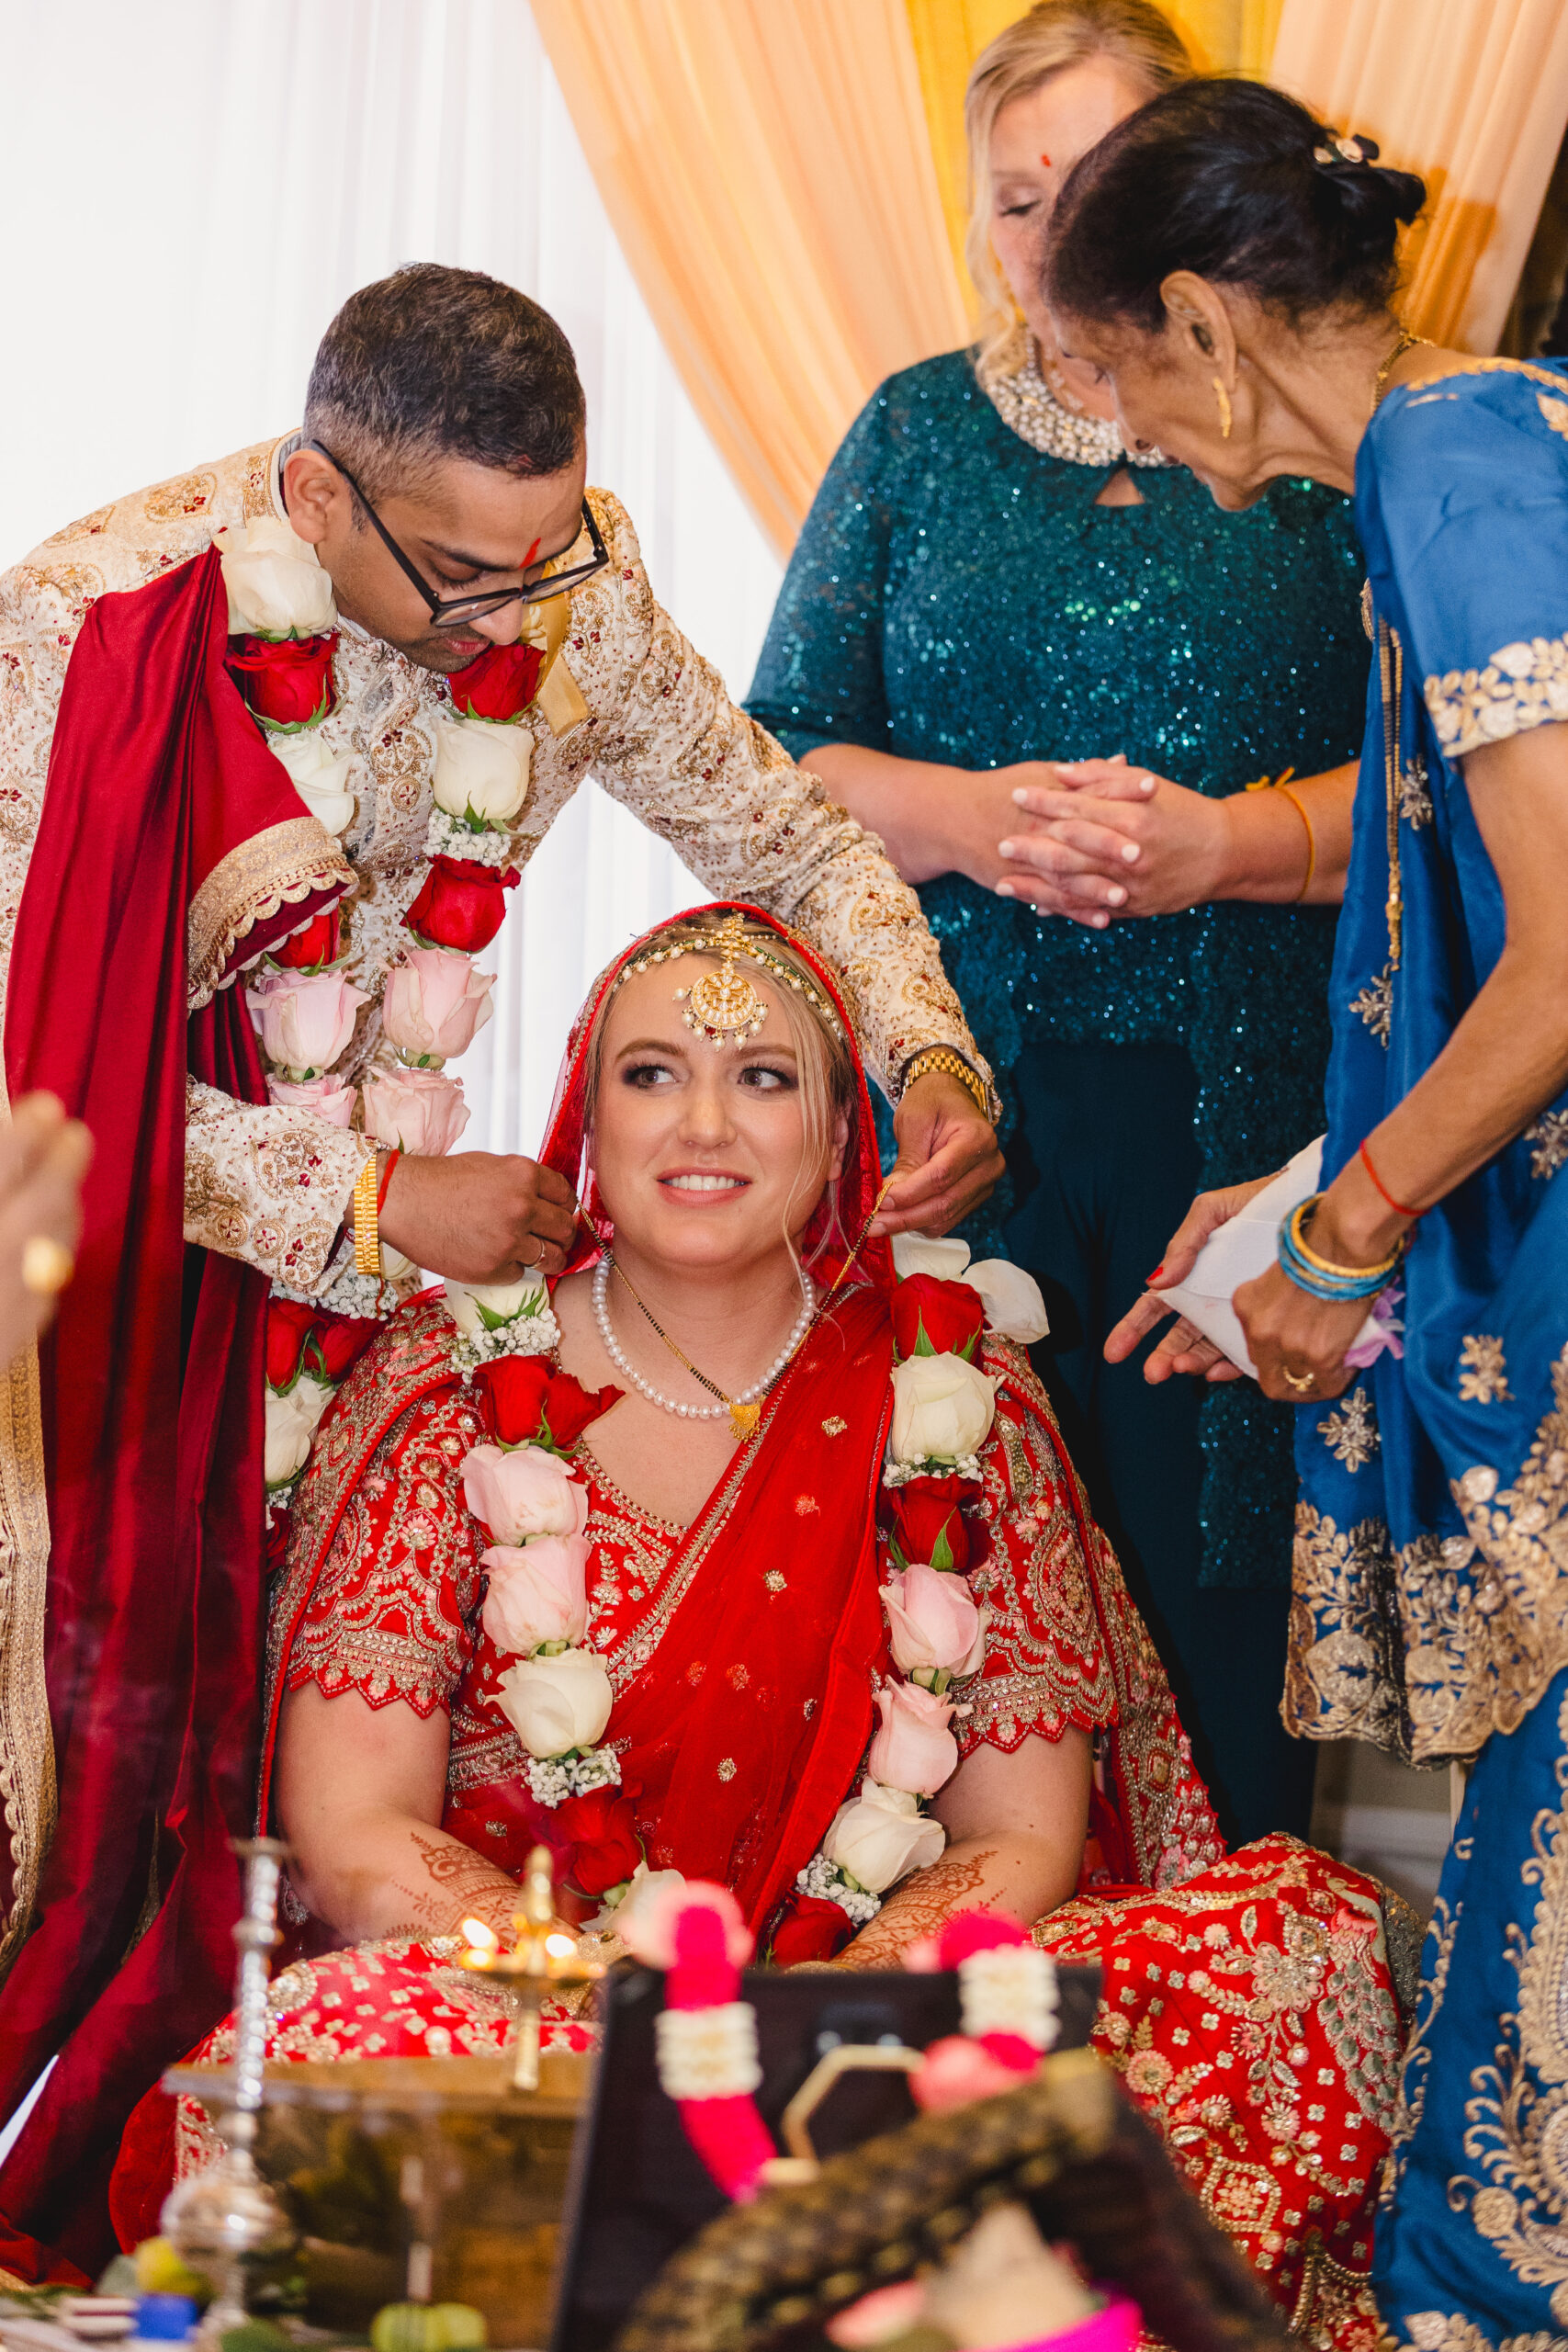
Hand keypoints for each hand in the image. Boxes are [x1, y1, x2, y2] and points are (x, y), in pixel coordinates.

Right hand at [0, 1092, 91, 1367]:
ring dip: (64, 1208)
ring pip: (47, 1255)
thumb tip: (4, 1143)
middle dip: (60, 1167)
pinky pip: (42, 1297)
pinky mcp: (0, 1349)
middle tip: (77, 1130)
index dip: (22, 1137)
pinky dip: (53, 1258)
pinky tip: (54, 1236)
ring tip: (66, 1176)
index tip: (46, 1104)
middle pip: (34, 1211)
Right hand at [380, 1150, 577, 1281]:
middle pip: (565, 1229)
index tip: (561, 1215)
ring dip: (549, 1259)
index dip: (566, 1208)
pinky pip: (519, 1274)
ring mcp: (508, 1240)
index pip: (566, 1196)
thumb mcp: (490, 1165)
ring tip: (542, 1258)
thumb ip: (523, 1182)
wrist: (401, 1201)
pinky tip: (496, 1258)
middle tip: (557, 1240)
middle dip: (563, 1236)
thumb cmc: (440, 1181)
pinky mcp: (492, 1268)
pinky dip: (512, 1269)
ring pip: (551, 1258)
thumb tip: (549, 1201)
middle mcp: (522, 1207)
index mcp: (524, 1175)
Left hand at [877, 1075, 1003, 1236]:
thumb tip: (890, 1199)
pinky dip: (921, 1222)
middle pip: (945, 1202)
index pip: (941, 1175)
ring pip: (946, 1217)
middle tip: (873, 1224)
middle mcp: (989, 1165)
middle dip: (906, 1217)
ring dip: (911, 1224)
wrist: (950, 1099)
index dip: (910, 1193)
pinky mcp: (975, 1196)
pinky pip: (948, 1219)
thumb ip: (907, 1160)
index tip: (881, 1202)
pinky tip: (899, 1217)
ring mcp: (985, 1184)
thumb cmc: (931, 1103)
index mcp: (978, 1138)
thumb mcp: (913, 1121)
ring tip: (881, 1222)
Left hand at [996, 757, 1231, 924]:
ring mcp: (1132, 884)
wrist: (1224, 853)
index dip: (1044, 801)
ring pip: (1075, 887)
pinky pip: (1092, 910)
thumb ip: (1102, 778)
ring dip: (1037, 886)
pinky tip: (1036, 907)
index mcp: (1132, 817)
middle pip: (1069, 851)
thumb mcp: (1147, 785)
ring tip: (1004, 883)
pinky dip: (1063, 909)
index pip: (1077, 807)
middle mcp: (1130, 853)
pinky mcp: (1136, 908)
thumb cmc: (1182, 811)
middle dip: (1031, 847)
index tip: (1016, 794)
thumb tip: (1061, 772)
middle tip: (1001, 843)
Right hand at [1103, 1174, 1276, 1383]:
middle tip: (1154, 1372)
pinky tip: (1217, 1371)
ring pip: (1208, 1348)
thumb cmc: (1260, 1201)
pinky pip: (1245, 1352)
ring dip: (1191, 1362)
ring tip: (1182, 1367)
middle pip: (1179, 1336)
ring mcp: (1238, 1313)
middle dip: (1162, 1356)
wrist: (1313, 1202)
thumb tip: (1155, 1280)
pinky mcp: (1267, 1323)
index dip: (1133, 1329)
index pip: (1156, 1305)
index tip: (1114, 1353)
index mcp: (1193, 1273)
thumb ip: (1183, 1242)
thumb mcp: (1212, 1211)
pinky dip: (1228, 1366)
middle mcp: (1212, 1298)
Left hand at [1231, 1261, 1368, 1404]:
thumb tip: (1290, 1325)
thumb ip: (1270, 1305)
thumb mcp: (1273, 1276)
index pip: (1251, 1348)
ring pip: (1295, 1387)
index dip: (1272, 1357)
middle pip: (1267, 1375)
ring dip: (1313, 1385)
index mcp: (1245, 1307)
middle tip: (1308, 1372)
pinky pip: (1326, 1386)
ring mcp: (1288, 1347)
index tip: (1287, 1358)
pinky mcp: (1319, 1357)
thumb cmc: (1316, 1248)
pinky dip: (1338, 1380)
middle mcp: (1260, 1331)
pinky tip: (1346, 1367)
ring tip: (1330, 1375)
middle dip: (1289, 1377)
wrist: (1342, 1244)